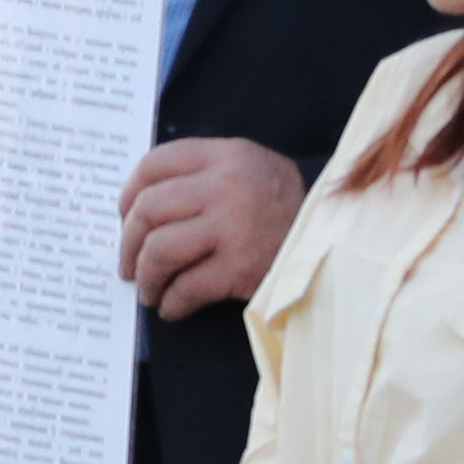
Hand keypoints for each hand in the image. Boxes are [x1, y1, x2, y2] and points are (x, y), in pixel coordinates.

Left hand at [118, 136, 305, 320]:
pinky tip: (172, 307)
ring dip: (145, 276)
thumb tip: (140, 205)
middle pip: (148, 208)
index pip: (156, 163)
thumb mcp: (252, 170)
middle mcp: (228, 186)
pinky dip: (171, 303)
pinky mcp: (240, 268)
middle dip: (129, 242)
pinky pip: (185, 288)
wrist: (338, 241)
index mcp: (228, 156)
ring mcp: (234, 227)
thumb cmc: (285, 209)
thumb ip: (204, 175)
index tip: (125, 216)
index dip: (129, 192)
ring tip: (149, 289)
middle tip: (128, 263)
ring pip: (159, 249)